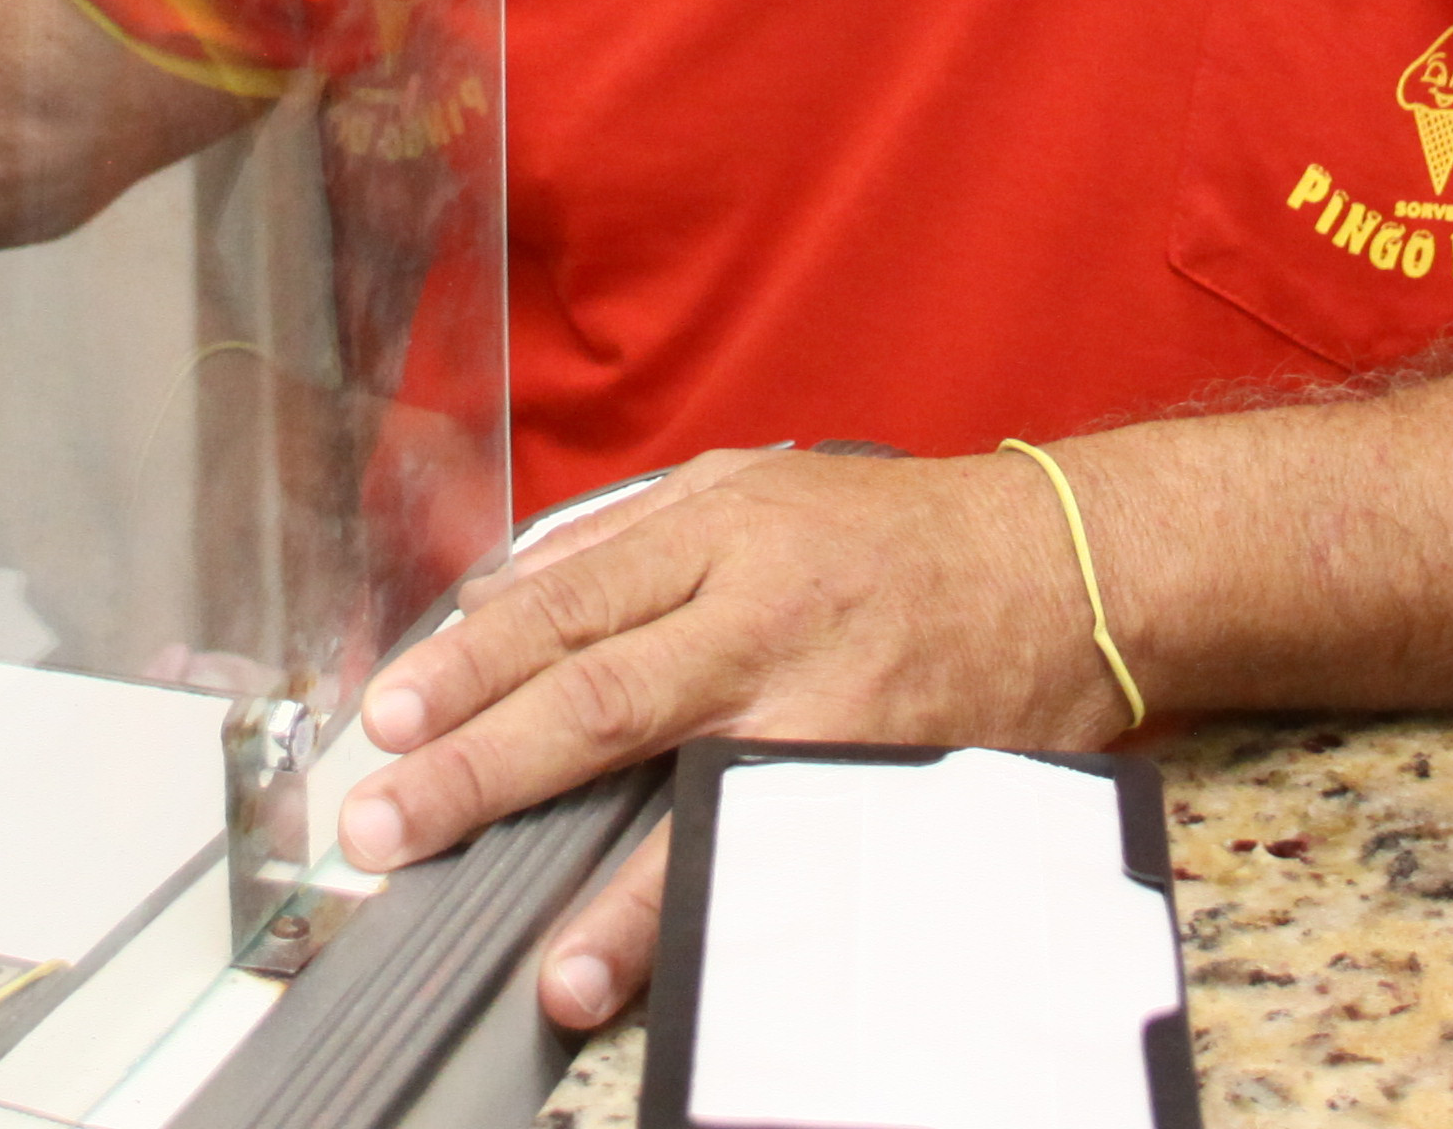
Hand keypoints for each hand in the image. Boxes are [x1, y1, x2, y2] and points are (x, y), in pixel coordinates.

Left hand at [336, 447, 1138, 1028]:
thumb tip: (501, 596)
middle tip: (387, 826)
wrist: (1066, 569)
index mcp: (721, 534)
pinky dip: (719, 911)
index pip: (563, 605)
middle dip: (478, 769)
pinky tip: (669, 964)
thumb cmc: (898, 531)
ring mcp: (828, 711)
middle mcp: (765, 620)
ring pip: (692, 798)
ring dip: (606, 892)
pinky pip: (783, 852)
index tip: (386, 717)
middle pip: (598, 700)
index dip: (465, 665)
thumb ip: (626, 537)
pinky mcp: (882, 780)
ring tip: (539, 960)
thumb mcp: (754, 487)